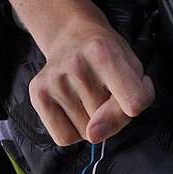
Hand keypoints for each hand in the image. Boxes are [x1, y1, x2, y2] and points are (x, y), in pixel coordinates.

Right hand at [29, 13, 153, 145]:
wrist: (72, 35)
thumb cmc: (106, 53)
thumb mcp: (132, 65)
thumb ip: (133, 98)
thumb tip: (94, 134)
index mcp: (104, 53)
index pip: (134, 102)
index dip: (135, 108)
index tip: (129, 96)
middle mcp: (76, 66)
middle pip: (106, 121)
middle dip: (110, 113)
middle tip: (103, 89)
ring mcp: (54, 81)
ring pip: (86, 133)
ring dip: (92, 123)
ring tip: (87, 94)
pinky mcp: (37, 94)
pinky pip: (64, 138)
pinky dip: (73, 131)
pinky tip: (73, 106)